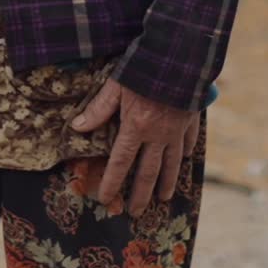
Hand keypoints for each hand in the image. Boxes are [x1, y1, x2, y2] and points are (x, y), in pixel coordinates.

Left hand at [72, 77, 200, 216]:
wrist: (178, 55)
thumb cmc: (142, 67)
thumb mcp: (116, 84)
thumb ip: (99, 108)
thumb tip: (77, 127)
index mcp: (136, 127)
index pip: (120, 162)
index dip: (112, 182)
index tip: (105, 198)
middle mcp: (157, 135)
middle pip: (148, 172)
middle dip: (140, 194)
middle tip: (136, 212)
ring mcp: (176, 129)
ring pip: (171, 164)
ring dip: (166, 183)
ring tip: (163, 198)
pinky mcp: (190, 119)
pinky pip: (188, 142)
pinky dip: (185, 154)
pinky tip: (183, 160)